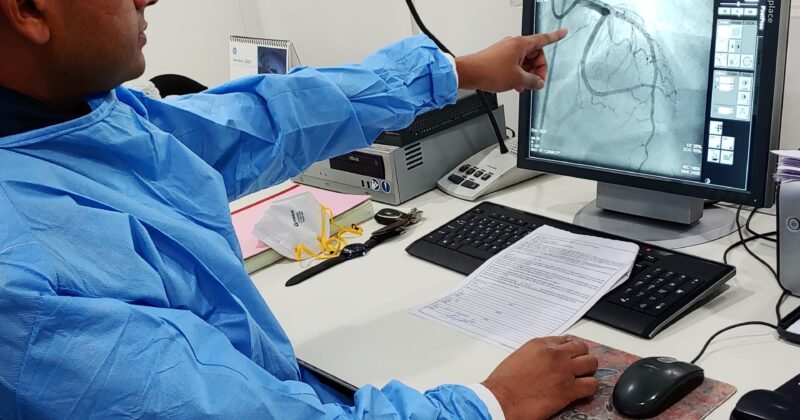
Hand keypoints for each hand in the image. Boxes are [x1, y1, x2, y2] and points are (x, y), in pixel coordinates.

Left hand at [455, 29, 567, 92]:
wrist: (468, 73)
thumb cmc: (488, 71)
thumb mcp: (517, 80)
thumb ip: (533, 82)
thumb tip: (539, 83)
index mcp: (521, 44)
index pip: (544, 39)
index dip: (555, 36)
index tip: (563, 32)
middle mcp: (514, 45)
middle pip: (535, 55)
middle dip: (537, 70)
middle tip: (535, 83)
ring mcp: (506, 51)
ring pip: (525, 62)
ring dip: (527, 75)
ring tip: (522, 87)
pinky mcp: (499, 58)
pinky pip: (515, 65)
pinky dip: (518, 74)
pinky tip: (515, 86)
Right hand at [482, 336, 598, 419]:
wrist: (501, 400)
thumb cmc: (503, 382)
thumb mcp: (519, 357)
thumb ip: (536, 354)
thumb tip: (545, 360)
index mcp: (541, 344)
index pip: (565, 340)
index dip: (569, 349)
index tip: (569, 355)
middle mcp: (555, 354)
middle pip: (581, 348)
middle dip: (581, 356)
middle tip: (578, 365)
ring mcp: (564, 371)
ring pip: (590, 363)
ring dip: (588, 370)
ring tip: (582, 377)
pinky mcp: (569, 390)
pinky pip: (591, 385)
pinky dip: (590, 387)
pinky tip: (582, 391)